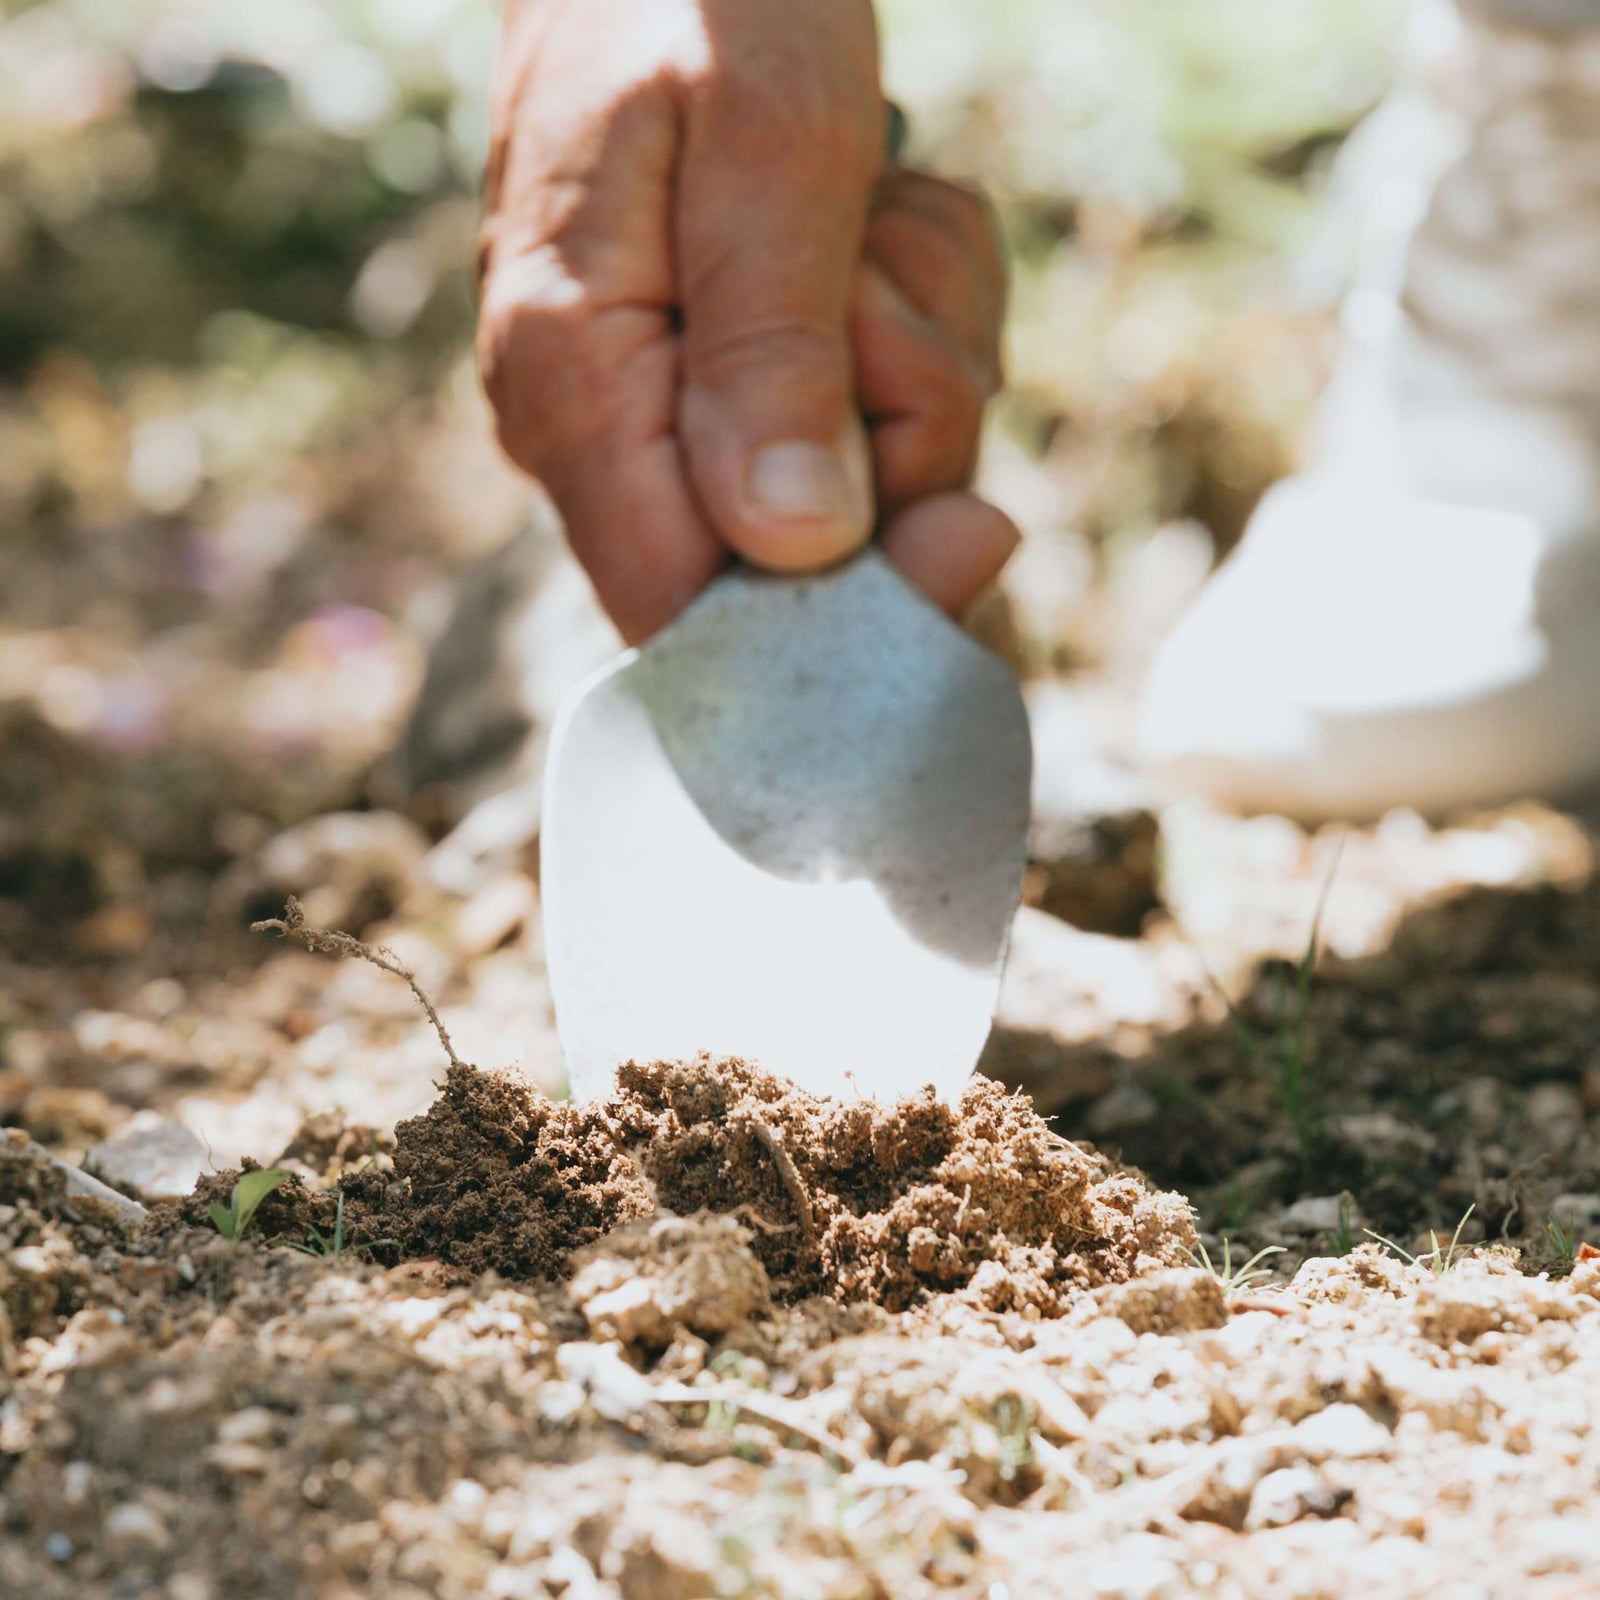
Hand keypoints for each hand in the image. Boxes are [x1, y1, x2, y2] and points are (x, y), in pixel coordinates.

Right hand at [479, 0, 1016, 642]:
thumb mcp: (767, 145)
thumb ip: (774, 350)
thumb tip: (796, 543)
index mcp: (578, 388)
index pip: (689, 614)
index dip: (840, 615)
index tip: (970, 528)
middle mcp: (606, 431)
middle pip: (803, 566)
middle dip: (904, 434)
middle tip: (881, 270)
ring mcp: (673, 412)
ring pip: (864, 484)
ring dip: (920, 351)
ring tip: (868, 215)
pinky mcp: (736, 382)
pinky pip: (876, 412)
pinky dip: (918, 323)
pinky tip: (875, 225)